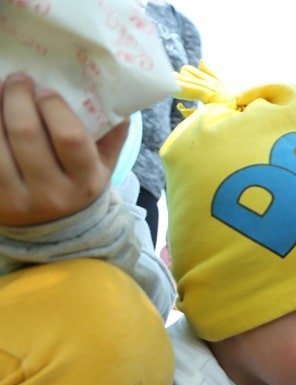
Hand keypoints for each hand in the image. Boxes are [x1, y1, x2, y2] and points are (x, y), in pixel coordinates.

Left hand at [0, 73, 127, 226]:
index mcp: (85, 182)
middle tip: (17, 80)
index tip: (45, 89)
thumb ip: (112, 135)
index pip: (69, 137)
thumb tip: (117, 97)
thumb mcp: (103, 166)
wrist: (55, 231)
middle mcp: (51, 193)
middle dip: (17, 97)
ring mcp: (16, 198)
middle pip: (26, 134)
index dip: (53, 106)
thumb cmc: (78, 185)